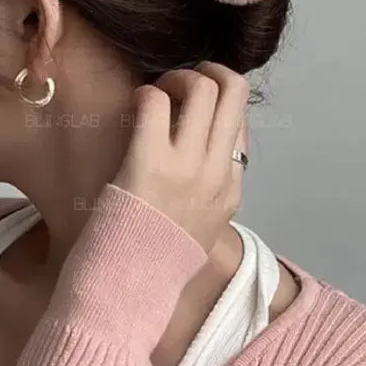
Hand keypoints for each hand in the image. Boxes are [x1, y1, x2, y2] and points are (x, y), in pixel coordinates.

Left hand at [112, 61, 248, 254]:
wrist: (125, 292)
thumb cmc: (152, 262)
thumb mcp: (199, 234)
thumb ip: (206, 198)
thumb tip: (200, 163)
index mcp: (230, 191)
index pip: (240, 123)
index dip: (214, 105)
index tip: (187, 112)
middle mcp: (217, 173)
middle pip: (234, 90)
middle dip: (205, 73)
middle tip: (176, 86)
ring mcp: (188, 167)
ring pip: (202, 87)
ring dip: (174, 79)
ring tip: (154, 97)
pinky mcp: (150, 163)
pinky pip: (155, 101)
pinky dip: (143, 94)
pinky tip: (132, 110)